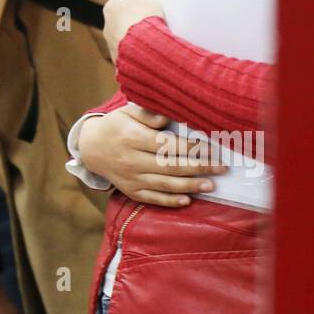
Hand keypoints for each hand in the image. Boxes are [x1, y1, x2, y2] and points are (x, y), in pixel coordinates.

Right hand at [76, 105, 225, 207]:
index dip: (189, 146)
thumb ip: (147, 113)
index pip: (166, 145)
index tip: (210, 147)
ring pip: (165, 184)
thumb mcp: (126, 112)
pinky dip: (170, 201)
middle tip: (221, 168)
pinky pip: (153, 199)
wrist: (91, 148)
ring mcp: (132, 179)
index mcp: (132, 138)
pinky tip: (187, 200)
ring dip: (190, 185)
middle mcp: (132, 161)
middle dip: (199, 167)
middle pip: (170, 166)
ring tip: (211, 185)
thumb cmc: (115, 126)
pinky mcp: (131, 191)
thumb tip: (168, 116)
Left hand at [102, 0, 164, 56]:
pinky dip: (140, 49)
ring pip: (129, 36)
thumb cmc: (143, 17)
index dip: (137, 0)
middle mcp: (107, 26)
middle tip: (151, 19)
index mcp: (109, 8)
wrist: (145, 48)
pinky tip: (150, 48)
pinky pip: (133, 51)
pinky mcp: (122, 60)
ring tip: (153, 35)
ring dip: (138, 35)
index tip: (147, 4)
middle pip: (125, 18)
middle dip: (136, 18)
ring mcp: (113, 45)